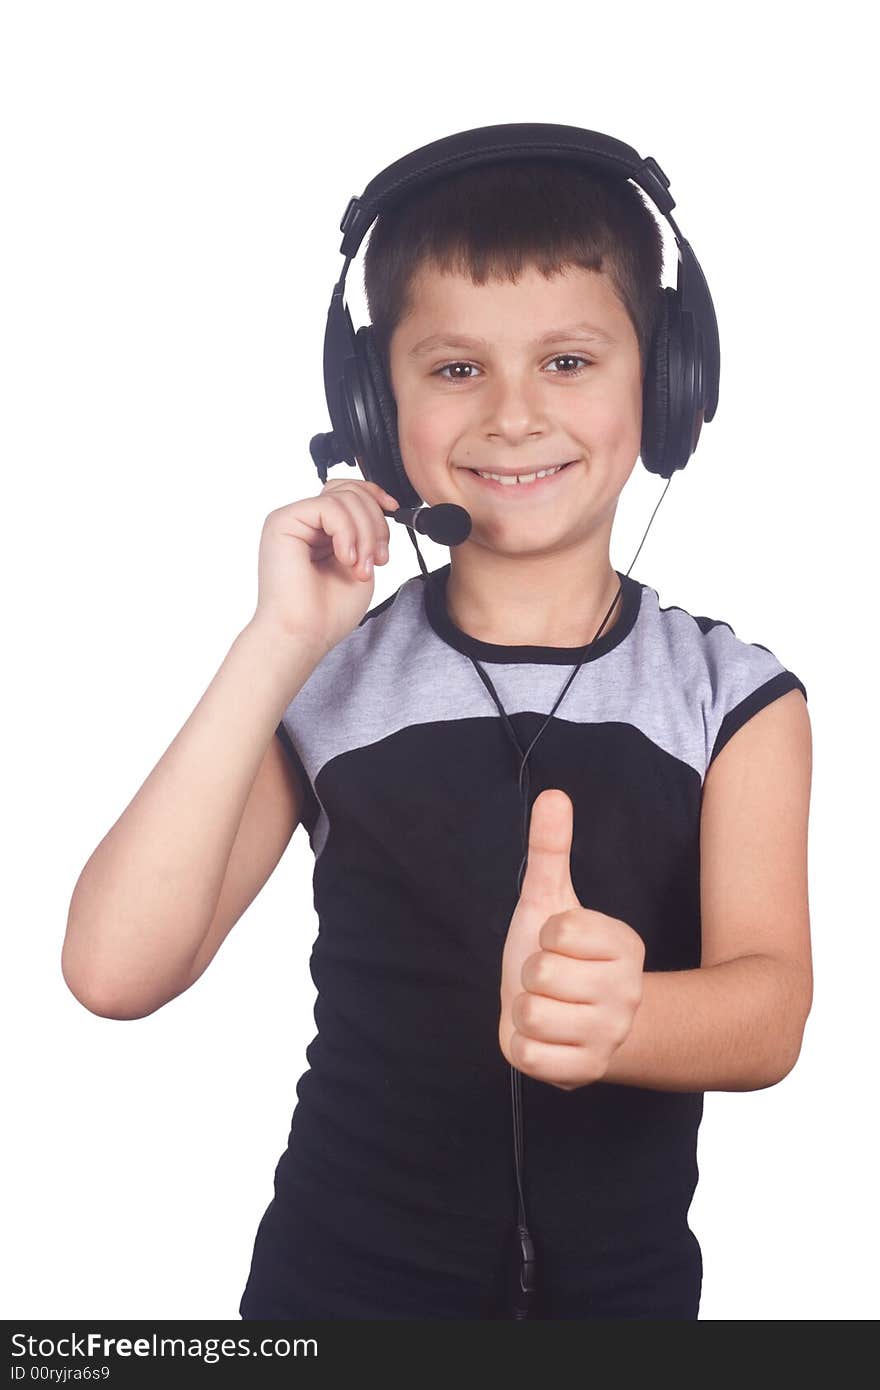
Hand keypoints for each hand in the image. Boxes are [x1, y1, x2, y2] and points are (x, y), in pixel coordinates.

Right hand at [251, 477, 398, 656]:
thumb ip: (365, 533)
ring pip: (344, 497)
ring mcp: (292, 519)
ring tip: (360, 568)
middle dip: (375, 524)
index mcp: (320, 530)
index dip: (375, 496)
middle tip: (378, 561)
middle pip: (351, 491)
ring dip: (364, 535)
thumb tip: (381, 505)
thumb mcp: (360, 563)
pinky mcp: (282, 522)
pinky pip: (328, 507)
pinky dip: (347, 533)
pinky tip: (345, 559)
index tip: (395, 511)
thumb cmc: (326, 612)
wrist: (303, 635)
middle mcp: (304, 521)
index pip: (349, 492)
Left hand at [498, 788, 645, 1090]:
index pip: (561, 930)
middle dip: (531, 975)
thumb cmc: (560, 955)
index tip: (558, 943)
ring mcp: (608, 1036)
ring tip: (546, 1008)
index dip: (546, 935)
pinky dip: (523, 1047)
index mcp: (625, 947)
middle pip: (541, 975)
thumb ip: (551, 849)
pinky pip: (527, 1055)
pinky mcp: (583, 1072)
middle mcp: (627, 992)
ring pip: (530, 1015)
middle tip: (549, 980)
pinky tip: (543, 1038)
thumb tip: (552, 794)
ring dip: (524, 1011)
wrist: (573, 1023)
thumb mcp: (550, 900)